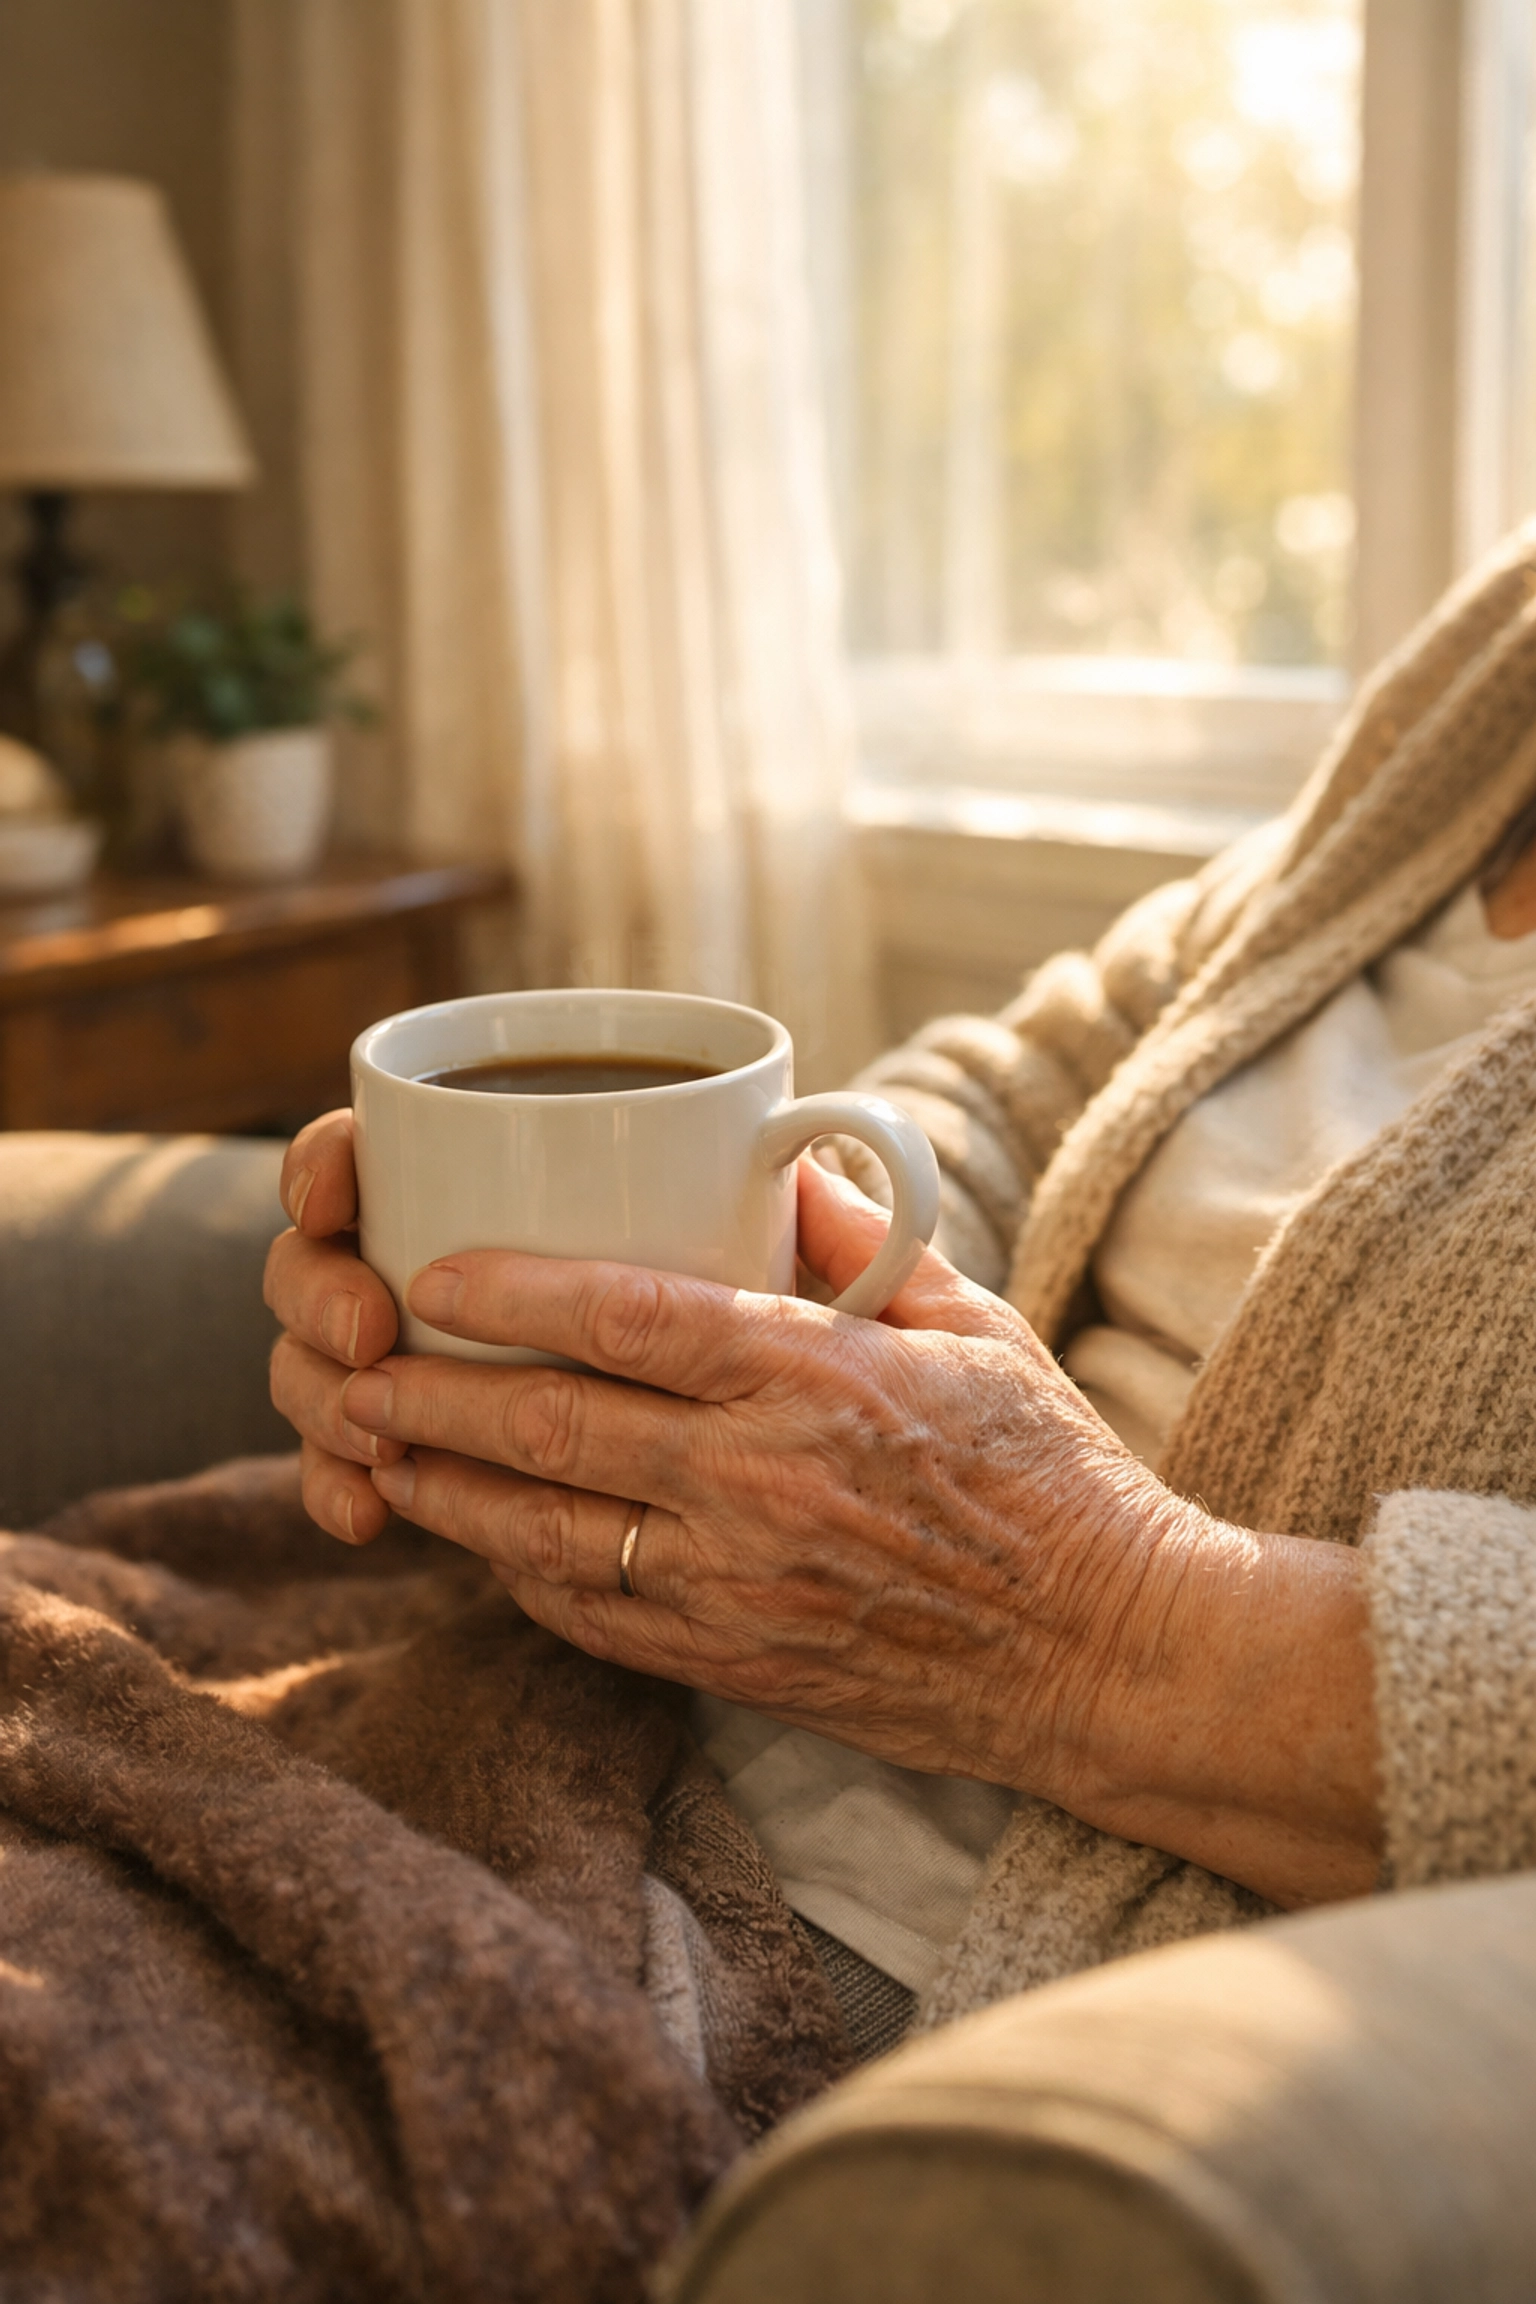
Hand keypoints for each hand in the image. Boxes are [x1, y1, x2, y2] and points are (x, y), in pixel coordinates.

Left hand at [267, 1112, 1380, 1906]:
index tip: (438, 1274)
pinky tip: (478, 1543)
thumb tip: (780, 1168)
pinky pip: (594, 1622)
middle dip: (436, 1397)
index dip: (513, 1294)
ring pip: (548, 1538)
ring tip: (378, 1452)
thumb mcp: (978, 1328)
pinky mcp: (737, 1666)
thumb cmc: (1051, 1476)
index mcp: (820, 1382)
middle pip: (556, 1433)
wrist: (1105, 1653)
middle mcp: (762, 1488)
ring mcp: (741, 1589)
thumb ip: (866, 1244)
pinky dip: (520, 1579)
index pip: (630, 1321)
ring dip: (447, 1493)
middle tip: (357, 1366)